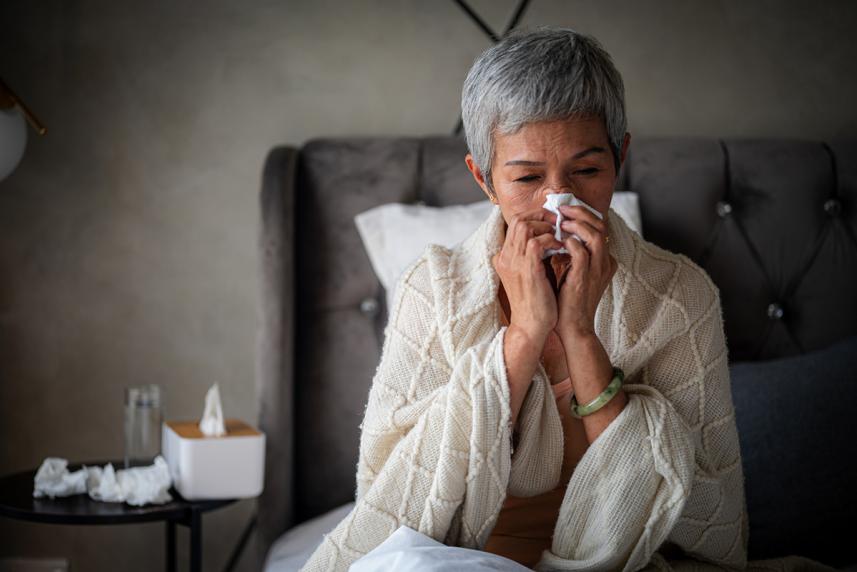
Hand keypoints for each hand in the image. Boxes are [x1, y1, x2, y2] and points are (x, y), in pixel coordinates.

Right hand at [492, 207, 562, 344]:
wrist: (531, 326)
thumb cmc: (536, 301)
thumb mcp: (532, 272)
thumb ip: (536, 255)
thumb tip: (551, 238)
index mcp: (504, 257)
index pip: (515, 224)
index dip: (536, 218)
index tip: (553, 223)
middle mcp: (505, 257)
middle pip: (518, 220)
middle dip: (542, 217)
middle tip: (559, 224)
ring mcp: (513, 262)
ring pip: (524, 226)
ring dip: (546, 227)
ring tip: (559, 236)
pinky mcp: (527, 270)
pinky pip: (536, 242)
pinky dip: (551, 240)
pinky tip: (561, 248)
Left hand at [554, 205, 617, 341]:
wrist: (571, 327)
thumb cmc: (567, 301)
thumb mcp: (572, 272)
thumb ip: (571, 254)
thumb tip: (558, 235)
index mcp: (603, 260)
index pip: (600, 227)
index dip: (584, 215)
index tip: (565, 210)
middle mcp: (605, 262)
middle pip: (601, 225)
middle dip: (581, 213)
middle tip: (562, 208)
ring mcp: (597, 270)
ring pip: (596, 235)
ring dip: (576, 224)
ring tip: (560, 220)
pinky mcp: (585, 277)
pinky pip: (581, 251)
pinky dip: (570, 241)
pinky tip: (558, 240)